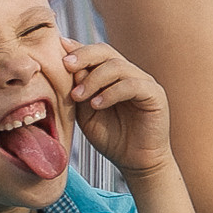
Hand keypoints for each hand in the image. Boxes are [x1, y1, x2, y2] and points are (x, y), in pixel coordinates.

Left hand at [63, 38, 171, 178]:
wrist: (136, 162)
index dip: (76, 50)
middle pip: (105, 51)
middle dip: (84, 56)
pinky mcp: (155, 94)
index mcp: (111, 74)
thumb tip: (65, 65)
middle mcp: (129, 73)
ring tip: (77, 96)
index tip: (57, 53)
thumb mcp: (85, 113)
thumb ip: (78, 90)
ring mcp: (143, 81)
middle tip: (66, 66)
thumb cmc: (110, 137)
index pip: (94, 52)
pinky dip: (111, 92)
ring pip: (117, 66)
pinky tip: (96, 104)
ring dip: (93, 79)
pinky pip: (132, 85)